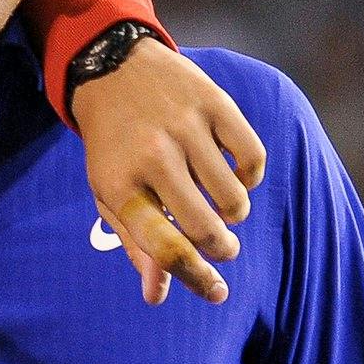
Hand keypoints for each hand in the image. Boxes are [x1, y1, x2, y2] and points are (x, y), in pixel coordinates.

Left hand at [71, 37, 265, 304]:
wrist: (112, 67)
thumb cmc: (114, 145)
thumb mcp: (110, 194)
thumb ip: (136, 244)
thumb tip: (158, 295)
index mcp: (121, 185)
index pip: (165, 247)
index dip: (195, 278)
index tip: (217, 293)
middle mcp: (153, 155)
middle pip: (205, 229)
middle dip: (221, 248)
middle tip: (222, 246)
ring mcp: (185, 127)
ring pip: (234, 199)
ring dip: (235, 214)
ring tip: (222, 208)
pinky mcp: (214, 103)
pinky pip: (253, 158)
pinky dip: (250, 177)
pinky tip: (235, 175)